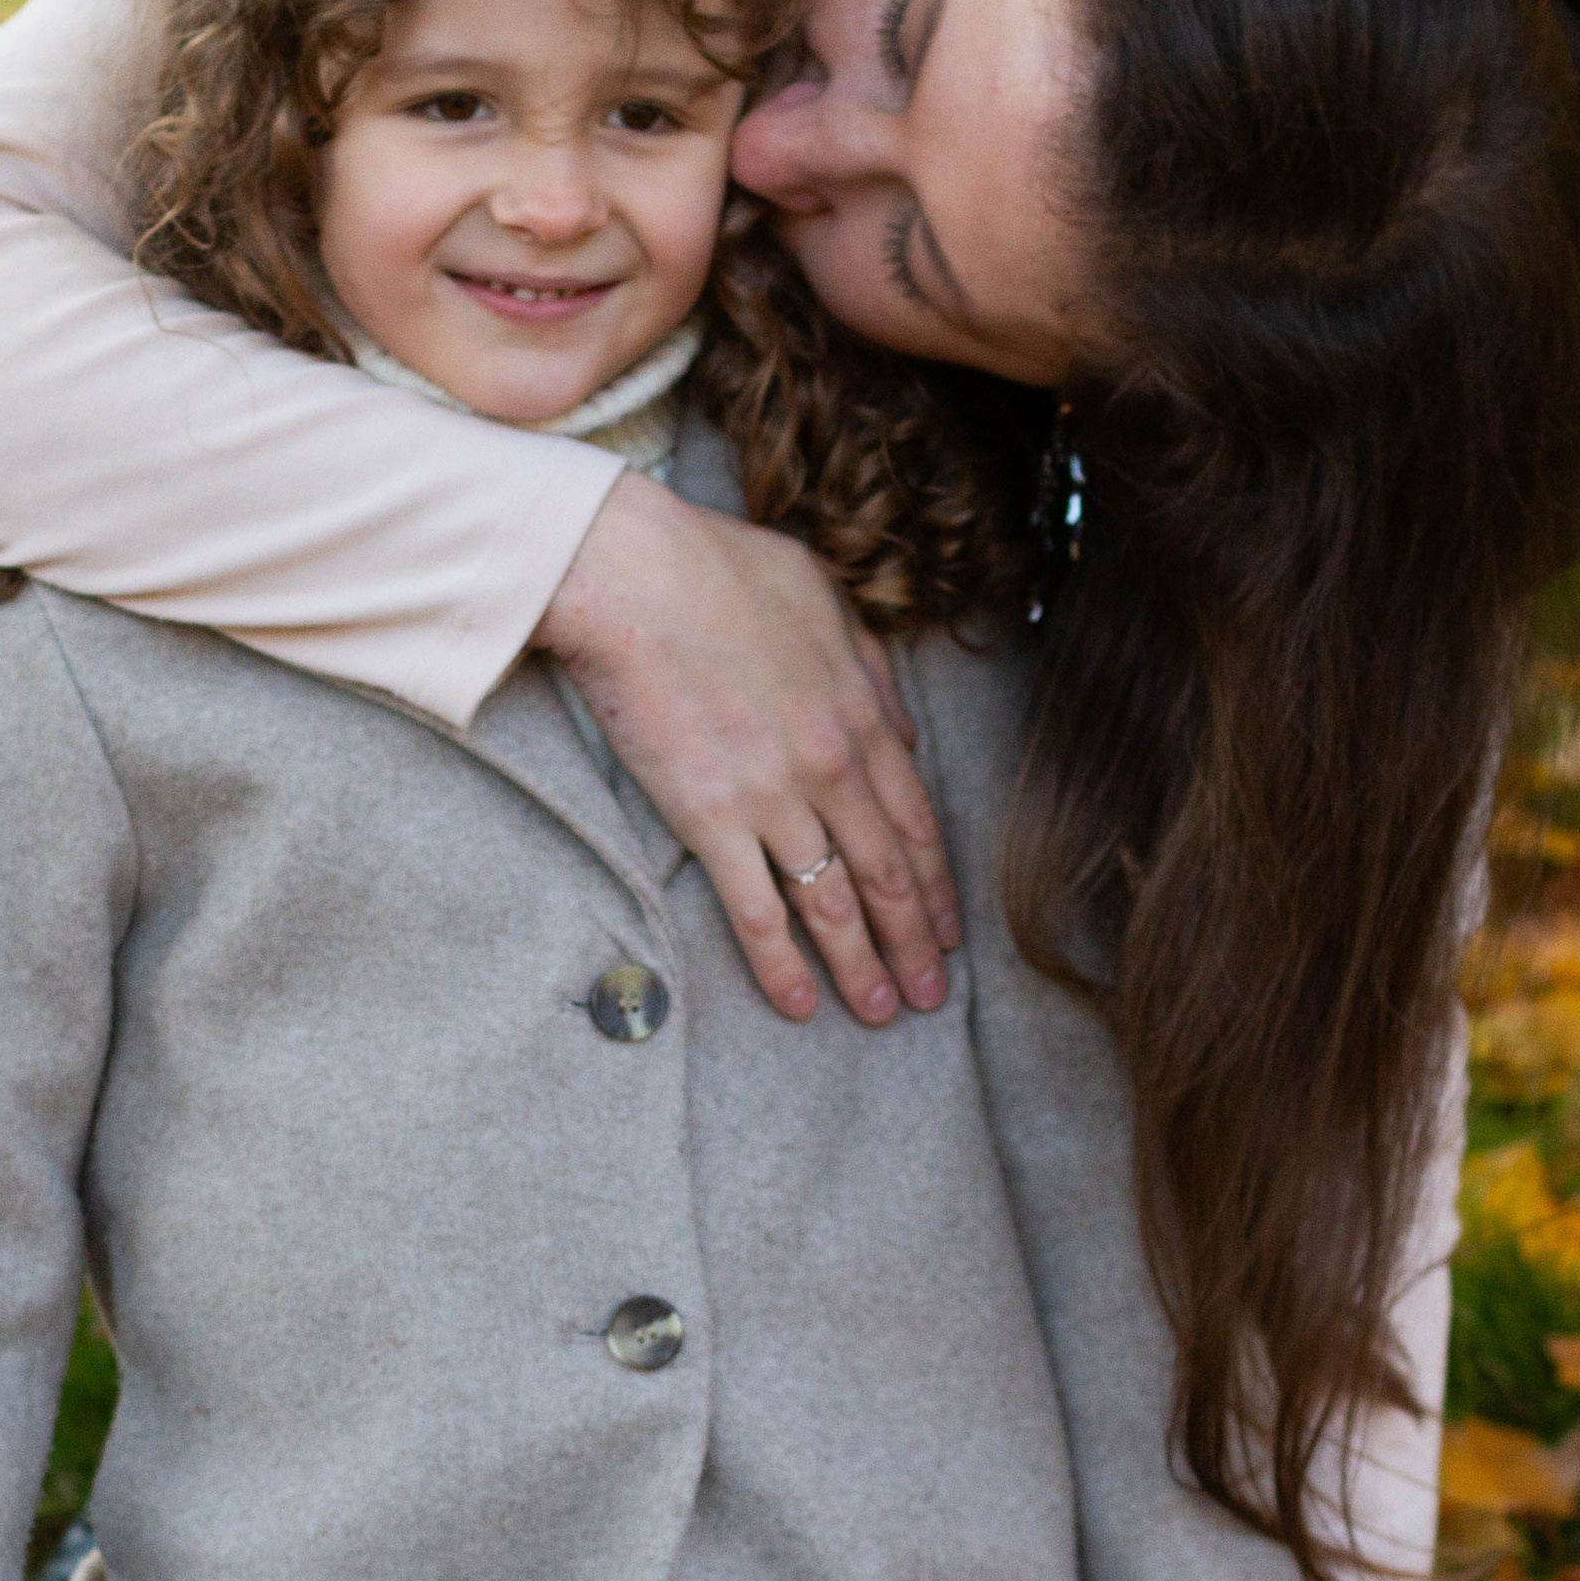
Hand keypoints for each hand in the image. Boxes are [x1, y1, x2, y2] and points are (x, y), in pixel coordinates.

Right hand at [536, 471, 957, 1028]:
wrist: (632, 572)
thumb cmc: (718, 568)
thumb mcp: (823, 597)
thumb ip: (871, 668)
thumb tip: (902, 728)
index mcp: (860, 712)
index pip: (914, 819)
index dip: (934, 885)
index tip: (946, 932)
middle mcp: (831, 764)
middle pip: (888, 873)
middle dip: (914, 942)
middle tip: (932, 996)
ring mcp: (774, 796)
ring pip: (835, 902)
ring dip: (863, 965)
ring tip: (881, 1012)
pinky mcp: (711, 818)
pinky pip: (758, 909)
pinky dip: (783, 964)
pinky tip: (801, 1004)